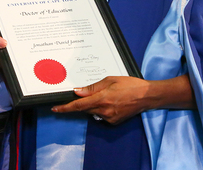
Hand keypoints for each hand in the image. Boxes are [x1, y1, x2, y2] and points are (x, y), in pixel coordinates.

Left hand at [50, 74, 193, 124]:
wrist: (147, 96)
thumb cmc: (130, 84)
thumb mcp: (110, 80)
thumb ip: (92, 87)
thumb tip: (78, 92)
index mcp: (102, 99)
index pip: (79, 106)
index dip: (65, 108)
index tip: (55, 109)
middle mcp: (104, 111)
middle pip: (85, 109)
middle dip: (82, 103)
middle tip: (87, 94)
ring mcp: (109, 118)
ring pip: (93, 112)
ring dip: (93, 104)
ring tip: (107, 95)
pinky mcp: (114, 122)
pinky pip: (101, 115)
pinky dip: (101, 108)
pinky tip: (112, 101)